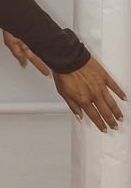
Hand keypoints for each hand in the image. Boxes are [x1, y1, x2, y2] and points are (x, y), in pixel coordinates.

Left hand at [3, 31, 125, 130]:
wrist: (67, 58)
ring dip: (117, 111)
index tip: (104, 129)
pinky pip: (114, 86)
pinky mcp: (104, 76)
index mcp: (83, 100)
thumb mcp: (64, 93)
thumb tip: (79, 116)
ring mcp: (100, 86)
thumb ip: (73, 106)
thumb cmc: (63, 73)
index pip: (94, 116)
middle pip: (105, 112)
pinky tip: (124, 98)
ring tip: (120, 118)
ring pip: (111, 102)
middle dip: (111, 121)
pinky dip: (120, 93)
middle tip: (115, 127)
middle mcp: (93, 95)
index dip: (100, 124)